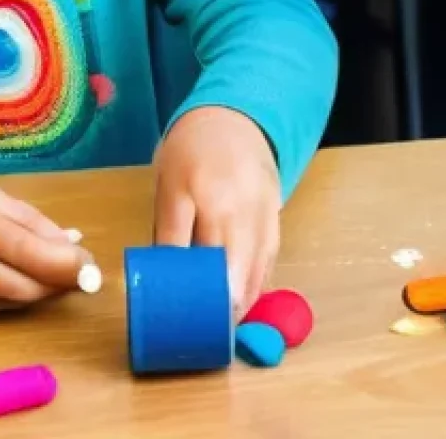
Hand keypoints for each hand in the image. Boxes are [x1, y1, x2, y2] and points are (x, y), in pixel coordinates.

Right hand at [0, 161, 90, 313]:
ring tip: (58, 285)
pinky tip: (25, 293)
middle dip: (53, 283)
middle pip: (11, 278)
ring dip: (34, 296)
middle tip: (81, 279)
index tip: (90, 266)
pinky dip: (5, 303)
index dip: (61, 262)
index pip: (23, 244)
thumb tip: (71, 243)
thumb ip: (28, 219)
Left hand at [152, 107, 281, 317]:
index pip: (202, 261)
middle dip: (226, 304)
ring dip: (246, 297)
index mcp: (206, 199)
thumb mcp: (168, 187)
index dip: (199, 294)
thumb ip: (170, 232)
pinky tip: (249, 293)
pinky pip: (271, 253)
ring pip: (259, 266)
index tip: (192, 320)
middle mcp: (241, 208)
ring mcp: (265, 210)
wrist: (235, 116)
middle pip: (236, 269)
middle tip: (211, 329)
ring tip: (230, 321)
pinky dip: (260, 276)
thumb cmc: (192, 151)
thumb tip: (166, 279)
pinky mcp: (278, 211)